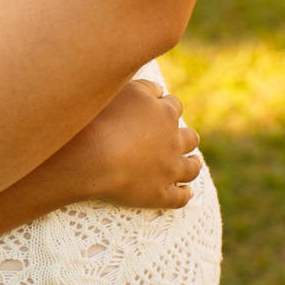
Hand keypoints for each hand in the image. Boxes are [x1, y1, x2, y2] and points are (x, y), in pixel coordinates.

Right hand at [58, 79, 201, 208]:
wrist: (91, 156)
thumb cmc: (102, 118)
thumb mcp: (124, 91)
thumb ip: (145, 87)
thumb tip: (161, 90)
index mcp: (164, 114)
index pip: (173, 105)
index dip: (167, 106)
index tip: (161, 108)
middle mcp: (173, 142)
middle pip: (189, 137)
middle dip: (186, 136)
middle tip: (181, 138)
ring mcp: (169, 170)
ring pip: (190, 168)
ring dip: (193, 164)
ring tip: (193, 162)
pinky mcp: (159, 194)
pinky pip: (179, 198)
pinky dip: (185, 194)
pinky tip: (187, 192)